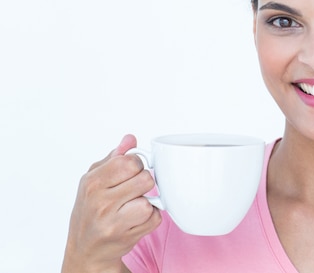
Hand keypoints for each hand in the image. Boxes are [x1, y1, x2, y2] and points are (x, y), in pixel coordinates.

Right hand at [61, 134, 161, 272]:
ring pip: (149, 201)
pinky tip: (135, 219)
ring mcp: (113, 222)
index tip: (131, 171)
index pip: (129, 162)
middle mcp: (100, 202)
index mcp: (92, 183)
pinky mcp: (126, 236)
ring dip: (147, 202)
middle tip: (133, 190)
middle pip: (145, 179)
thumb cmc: (91, 210)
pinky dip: (150, 218)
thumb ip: (114, 158)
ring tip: (132, 205)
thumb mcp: (94, 179)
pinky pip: (154, 218)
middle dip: (144, 182)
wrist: (86, 248)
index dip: (136, 164)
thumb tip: (130, 139)